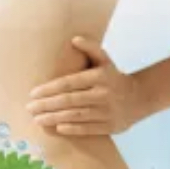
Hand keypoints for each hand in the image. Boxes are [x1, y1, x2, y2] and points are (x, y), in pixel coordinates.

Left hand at [27, 38, 144, 137]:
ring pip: (76, 116)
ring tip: (37, 119)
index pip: (69, 83)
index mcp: (99, 76)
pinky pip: (88, 128)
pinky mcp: (111, 126)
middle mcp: (104, 94)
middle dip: (47, 105)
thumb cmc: (113, 78)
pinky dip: (72, 129)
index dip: (49, 89)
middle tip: (29, 108)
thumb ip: (91, 48)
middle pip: (69, 101)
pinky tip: (57, 127)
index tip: (33, 94)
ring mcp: (108, 111)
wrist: (140, 98)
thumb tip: (74, 39)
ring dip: (54, 118)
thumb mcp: (105, 60)